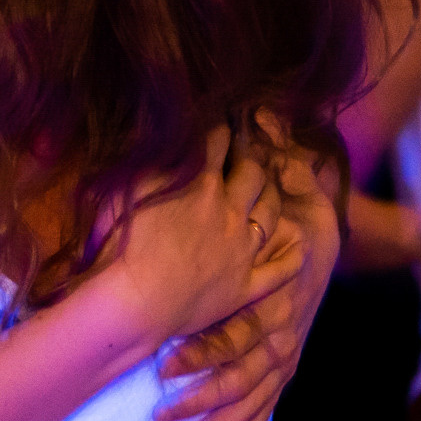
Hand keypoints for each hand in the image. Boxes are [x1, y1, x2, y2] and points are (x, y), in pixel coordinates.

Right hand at [100, 126, 301, 357]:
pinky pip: (279, 270)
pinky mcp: (244, 286)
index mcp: (200, 184)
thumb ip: (155, 163)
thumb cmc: (120, 246)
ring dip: (272, 195)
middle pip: (251, 173)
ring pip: (271, 213)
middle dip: (250, 154)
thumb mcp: (129, 190)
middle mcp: (229, 211)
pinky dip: (292, 256)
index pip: (216, 142)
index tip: (220, 117)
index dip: (219, 125)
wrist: (136, 303)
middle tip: (248, 146)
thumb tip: (172, 138)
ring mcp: (241, 250)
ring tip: (268, 186)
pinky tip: (300, 244)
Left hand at [155, 143, 341, 420]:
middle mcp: (286, 322)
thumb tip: (179, 150)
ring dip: (219, 419)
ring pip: (256, 392)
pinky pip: (267, 402)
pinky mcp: (286, 359)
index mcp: (275, 286)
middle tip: (162, 412)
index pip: (241, 328)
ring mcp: (290, 345)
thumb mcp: (263, 189)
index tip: (164, 363)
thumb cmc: (284, 206)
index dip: (205, 350)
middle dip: (205, 395)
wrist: (324, 220)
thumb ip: (227, 178)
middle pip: (247, 370)